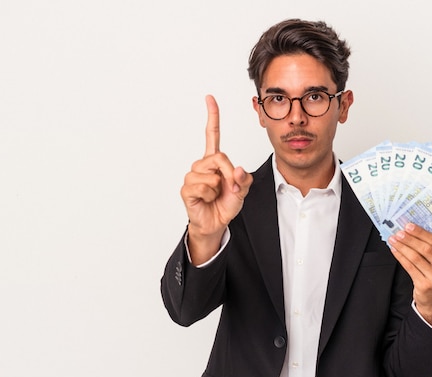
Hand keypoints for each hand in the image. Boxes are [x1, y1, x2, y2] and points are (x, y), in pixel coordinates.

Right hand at [180, 95, 252, 263]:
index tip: (209, 98)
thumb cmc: (226, 203)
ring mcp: (192, 176)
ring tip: (214, 195)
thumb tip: (238, 170)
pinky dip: (210, 196)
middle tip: (229, 189)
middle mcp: (201, 164)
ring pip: (212, 176)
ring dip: (219, 189)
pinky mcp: (187, 188)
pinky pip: (204, 187)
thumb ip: (244, 180)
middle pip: (219, 158)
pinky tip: (206, 200)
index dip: (212, 116)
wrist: (216, 223)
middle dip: (230, 175)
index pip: (212, 134)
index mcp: (214, 160)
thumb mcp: (243, 190)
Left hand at [388, 223, 431, 327]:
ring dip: (402, 247)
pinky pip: (409, 267)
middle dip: (410, 239)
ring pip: (416, 258)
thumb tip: (413, 230)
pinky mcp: (425, 285)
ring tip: (394, 240)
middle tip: (399, 232)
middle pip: (426, 249)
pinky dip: (400, 257)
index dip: (421, 233)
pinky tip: (395, 250)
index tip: (409, 226)